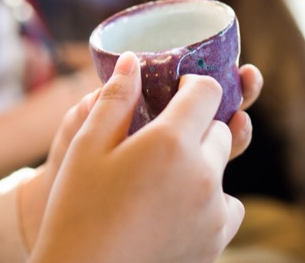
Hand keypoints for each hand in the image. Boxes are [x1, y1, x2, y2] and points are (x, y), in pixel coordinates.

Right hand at [25, 53, 248, 262]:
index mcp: (170, 143)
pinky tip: (177, 205)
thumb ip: (115, 100)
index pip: (205, 92)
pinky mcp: (216, 242)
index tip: (176, 89)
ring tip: (165, 175)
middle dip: (196, 124)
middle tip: (162, 135)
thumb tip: (134, 61)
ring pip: (223, 168)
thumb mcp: (86, 147)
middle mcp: (202, 174)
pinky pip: (227, 207)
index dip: (191, 85)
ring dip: (204, 163)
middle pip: (219, 129)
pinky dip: (210, 200)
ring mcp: (214, 212)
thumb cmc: (76, 211)